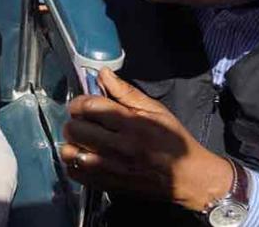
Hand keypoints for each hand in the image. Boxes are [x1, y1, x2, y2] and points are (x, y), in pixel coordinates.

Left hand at [59, 68, 232, 211]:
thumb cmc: (173, 140)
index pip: (90, 107)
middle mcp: (119, 147)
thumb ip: (126, 92)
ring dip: (71, 143)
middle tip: (82, 121)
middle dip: (74, 121)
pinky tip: (85, 157)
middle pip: (75, 129)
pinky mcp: (108, 185)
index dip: (79, 102)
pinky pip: (75, 174)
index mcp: (131, 124)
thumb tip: (103, 73)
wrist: (188, 177)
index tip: (82, 104)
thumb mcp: (156, 110)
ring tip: (81, 140)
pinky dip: (73, 164)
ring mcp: (111, 168)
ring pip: (70, 153)